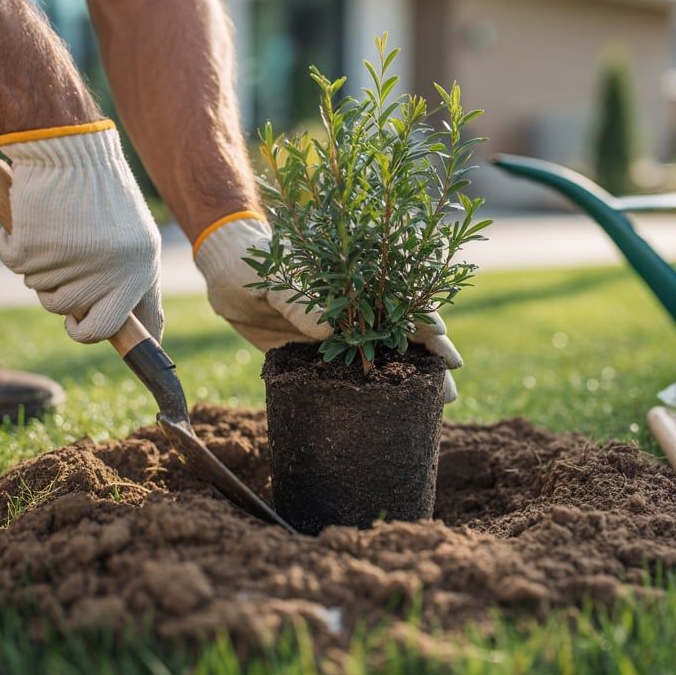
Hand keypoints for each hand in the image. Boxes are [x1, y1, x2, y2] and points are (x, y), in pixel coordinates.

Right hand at [0, 123, 163, 342]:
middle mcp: (107, 271)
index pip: (113, 326)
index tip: (80, 330)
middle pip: (70, 311)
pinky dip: (13, 245)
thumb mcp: (137, 241)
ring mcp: (69, 261)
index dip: (92, 333)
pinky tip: (30, 221)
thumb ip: (134, 285)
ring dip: (39, 269)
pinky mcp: (33, 247)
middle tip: (60, 269)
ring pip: (41, 291)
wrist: (70, 147)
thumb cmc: (104, 196)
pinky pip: (13, 263)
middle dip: (60, 296)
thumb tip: (143, 334)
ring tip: (54, 233)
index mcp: (138, 271)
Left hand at [194, 215, 462, 400]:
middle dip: (431, 363)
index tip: (443, 347)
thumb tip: (330, 328)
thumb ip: (301, 299)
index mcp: (354, 284)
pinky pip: (350, 377)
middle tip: (448, 395)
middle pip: (403, 335)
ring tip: (434, 410)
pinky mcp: (319, 356)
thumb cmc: (256, 261)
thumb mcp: (276, 276)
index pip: (401, 302)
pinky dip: (370, 393)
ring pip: (383, 359)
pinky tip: (387, 413)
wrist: (226, 271)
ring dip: (409, 382)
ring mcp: (340, 334)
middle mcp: (354, 311)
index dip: (426, 323)